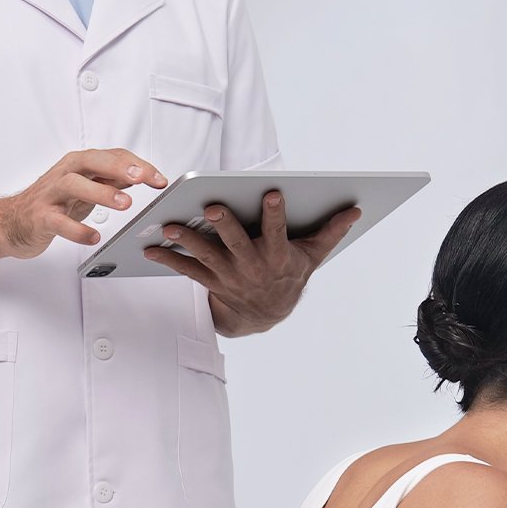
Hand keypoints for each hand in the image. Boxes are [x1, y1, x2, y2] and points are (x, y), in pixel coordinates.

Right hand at [0, 149, 166, 257]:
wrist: (11, 222)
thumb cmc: (51, 202)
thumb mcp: (84, 186)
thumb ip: (110, 179)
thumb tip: (141, 174)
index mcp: (78, 164)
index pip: (111, 156)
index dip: (137, 165)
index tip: (160, 179)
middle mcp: (65, 174)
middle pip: (92, 161)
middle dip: (119, 167)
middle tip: (142, 178)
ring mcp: (51, 194)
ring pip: (75, 185)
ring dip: (102, 193)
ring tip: (126, 204)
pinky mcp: (40, 217)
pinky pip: (59, 222)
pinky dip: (77, 229)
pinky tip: (93, 236)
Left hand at [140, 190, 362, 335]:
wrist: (269, 314)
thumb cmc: (290, 274)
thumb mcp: (313, 255)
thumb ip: (331, 231)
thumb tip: (355, 209)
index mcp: (278, 256)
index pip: (278, 232)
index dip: (276, 214)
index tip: (272, 193)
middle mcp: (253, 266)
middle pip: (237, 243)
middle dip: (225, 225)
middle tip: (212, 206)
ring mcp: (230, 276)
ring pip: (207, 256)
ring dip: (187, 241)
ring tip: (169, 226)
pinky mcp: (212, 282)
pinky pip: (187, 271)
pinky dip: (169, 259)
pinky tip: (151, 247)